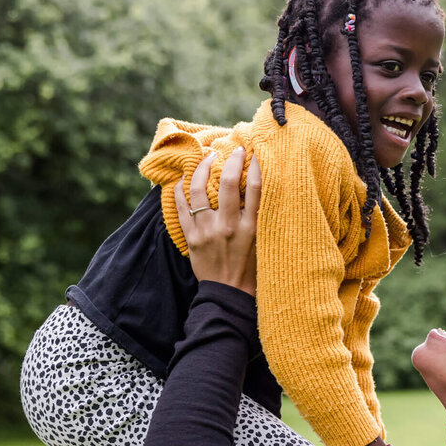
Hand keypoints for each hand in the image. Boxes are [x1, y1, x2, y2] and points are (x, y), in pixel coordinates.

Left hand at [173, 148, 259, 295]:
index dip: (256, 165)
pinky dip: (181, 189)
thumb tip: (259, 191)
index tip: (256, 153)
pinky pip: (181, 207)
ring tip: (208, 158)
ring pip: (199, 189)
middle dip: (232, 160)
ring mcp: (207, 231)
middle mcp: (229, 226)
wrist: (229, 295)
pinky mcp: (192, 238)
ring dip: (202, 168)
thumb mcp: (264, 243)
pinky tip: (184, 180)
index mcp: (251, 228)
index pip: (256, 188)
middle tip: (234, 150)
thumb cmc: (251, 270)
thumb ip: (260, 219)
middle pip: (228, 182)